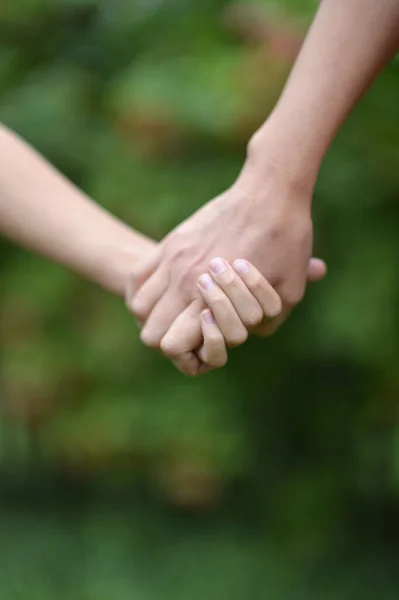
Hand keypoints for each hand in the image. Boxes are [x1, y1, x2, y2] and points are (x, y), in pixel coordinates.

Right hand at [127, 159, 316, 374]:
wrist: (270, 192)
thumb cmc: (286, 242)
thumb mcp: (289, 292)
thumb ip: (267, 323)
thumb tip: (248, 335)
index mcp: (210, 296)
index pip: (171, 344)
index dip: (184, 355)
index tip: (203, 347)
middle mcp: (183, 279)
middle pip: (149, 332)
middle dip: (168, 340)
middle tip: (192, 332)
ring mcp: (172, 257)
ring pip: (138, 306)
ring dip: (154, 316)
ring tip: (178, 312)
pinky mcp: (171, 241)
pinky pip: (137, 276)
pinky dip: (144, 291)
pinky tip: (165, 290)